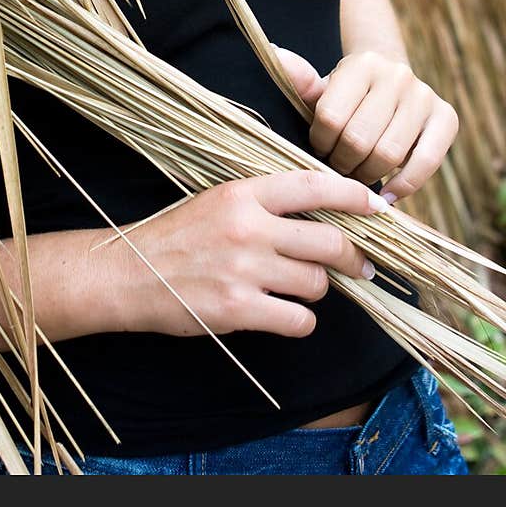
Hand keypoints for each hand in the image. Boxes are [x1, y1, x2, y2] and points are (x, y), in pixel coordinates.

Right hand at [114, 171, 383, 338]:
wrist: (128, 273)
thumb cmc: (176, 236)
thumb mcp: (217, 201)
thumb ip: (264, 203)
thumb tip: (323, 214)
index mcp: (242, 193)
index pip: (314, 186)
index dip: (354, 196)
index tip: (378, 206)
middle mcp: (247, 227)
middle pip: (329, 241)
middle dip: (352, 257)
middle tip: (359, 266)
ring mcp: (244, 269)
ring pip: (317, 283)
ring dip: (316, 289)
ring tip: (297, 288)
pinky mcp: (239, 309)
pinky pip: (299, 319)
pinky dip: (298, 320)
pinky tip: (281, 313)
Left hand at [274, 46, 458, 200]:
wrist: (389, 81)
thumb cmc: (348, 95)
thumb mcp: (323, 87)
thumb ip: (300, 81)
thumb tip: (274, 54)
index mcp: (361, 64)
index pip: (330, 117)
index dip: (319, 141)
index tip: (318, 147)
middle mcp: (396, 76)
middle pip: (359, 139)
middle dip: (342, 162)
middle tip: (336, 167)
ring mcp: (423, 96)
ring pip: (389, 154)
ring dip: (368, 175)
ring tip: (356, 176)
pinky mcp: (446, 118)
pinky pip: (426, 162)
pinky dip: (405, 185)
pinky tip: (387, 194)